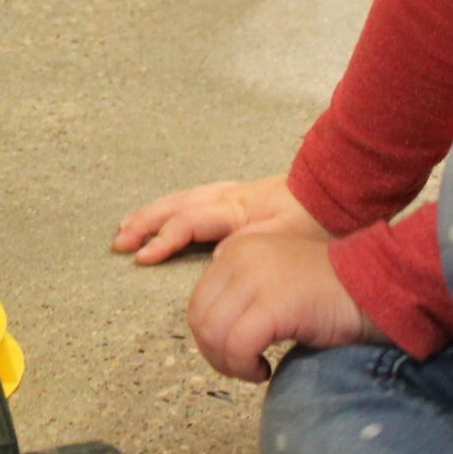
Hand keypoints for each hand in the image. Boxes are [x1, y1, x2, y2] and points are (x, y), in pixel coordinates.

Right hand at [114, 173, 330, 263]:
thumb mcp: (287, 237)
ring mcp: (226, 195)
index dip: (164, 240)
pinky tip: (157, 217)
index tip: (143, 257)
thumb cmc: (314, 221)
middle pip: (175, 207)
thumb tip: (216, 258)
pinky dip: (167, 209)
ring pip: (179, 200)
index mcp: (236, 208)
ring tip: (125, 228)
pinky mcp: (231, 199)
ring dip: (150, 214)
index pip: (190, 222)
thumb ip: (252, 245)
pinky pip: (189, 200)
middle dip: (144, 223)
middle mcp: (225, 198)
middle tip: (119, 241)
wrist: (334, 196)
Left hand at [187, 234, 383, 381]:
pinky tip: (264, 370)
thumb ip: (243, 291)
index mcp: (237, 249)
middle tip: (242, 367)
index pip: (199, 300)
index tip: (234, 352)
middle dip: (214, 353)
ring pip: (214, 334)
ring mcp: (255, 278)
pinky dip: (245, 367)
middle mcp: (239, 258)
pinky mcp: (274, 304)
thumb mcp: (275, 278)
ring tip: (254, 370)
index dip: (210, 335)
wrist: (374, 286)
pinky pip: (238, 345)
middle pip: (200, 317)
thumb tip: (212, 328)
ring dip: (229, 364)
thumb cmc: (329, 291)